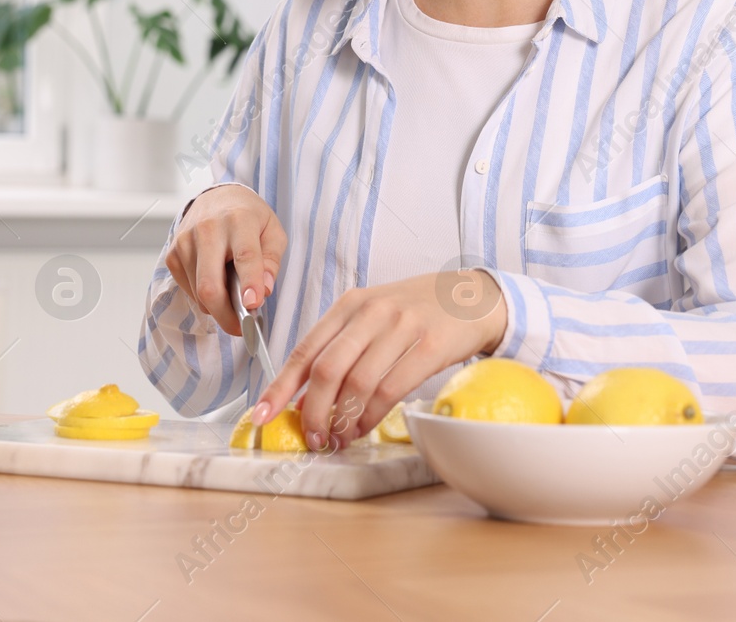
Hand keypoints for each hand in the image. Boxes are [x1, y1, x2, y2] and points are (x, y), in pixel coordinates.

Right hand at [163, 184, 285, 335]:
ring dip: (218, 307)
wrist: (216, 199)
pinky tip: (216, 282)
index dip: (249, 283)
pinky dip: (204, 298)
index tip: (253, 305)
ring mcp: (185, 242)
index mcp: (239, 220)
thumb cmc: (248, 218)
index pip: (244, 256)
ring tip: (233, 299)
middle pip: (210, 285)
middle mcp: (207, 229)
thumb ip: (271, 261)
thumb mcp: (272, 232)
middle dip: (226, 315)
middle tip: (242, 329)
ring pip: (199, 294)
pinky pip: (189, 290)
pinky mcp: (172, 255)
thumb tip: (264, 290)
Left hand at [252, 270, 508, 449]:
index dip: (280, 386)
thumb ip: (341, 348)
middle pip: (326, 370)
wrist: (472, 297)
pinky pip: (391, 389)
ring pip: (357, 383)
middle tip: (312, 437)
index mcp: (350, 305)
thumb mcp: (373, 317)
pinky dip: (372, 416)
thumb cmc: (416, 312)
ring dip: (343, 419)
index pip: (305, 350)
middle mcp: (371, 312)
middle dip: (312, 411)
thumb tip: (305, 396)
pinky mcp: (430, 345)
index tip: (263, 414)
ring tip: (338, 438)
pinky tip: (365, 428)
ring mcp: (401, 327)